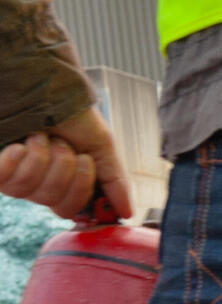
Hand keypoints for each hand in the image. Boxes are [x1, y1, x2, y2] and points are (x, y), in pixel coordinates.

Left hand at [0, 110, 132, 220]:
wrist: (49, 91)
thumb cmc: (74, 116)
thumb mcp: (101, 147)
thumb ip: (114, 181)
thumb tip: (127, 212)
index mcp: (65, 184)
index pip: (71, 210)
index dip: (80, 192)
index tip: (85, 163)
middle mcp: (40, 185)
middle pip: (55, 203)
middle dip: (64, 169)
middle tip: (64, 144)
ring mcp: (16, 178)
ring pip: (33, 191)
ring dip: (42, 158)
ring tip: (42, 136)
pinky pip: (7, 181)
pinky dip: (16, 160)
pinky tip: (19, 145)